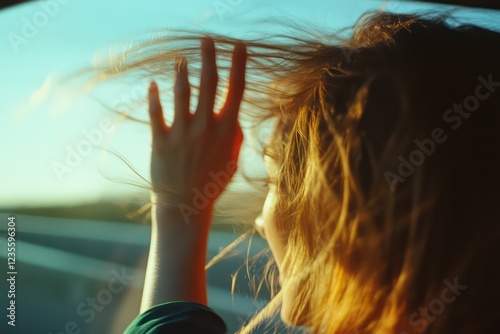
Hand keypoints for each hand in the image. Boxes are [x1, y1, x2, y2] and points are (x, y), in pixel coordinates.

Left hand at [148, 38, 246, 213]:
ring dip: (181, 71)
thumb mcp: (232, 160)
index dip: (238, 65)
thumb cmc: (212, 184)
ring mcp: (182, 133)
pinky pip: (156, 113)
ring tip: (180, 58)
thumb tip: (233, 117)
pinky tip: (153, 84)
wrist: (186, 207)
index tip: (238, 46)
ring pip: (182, 92)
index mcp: (226, 130)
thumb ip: (234, 136)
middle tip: (206, 40)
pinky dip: (153, 97)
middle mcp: (205, 127)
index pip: (235, 90)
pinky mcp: (161, 141)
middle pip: (208, 83)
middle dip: (209, 57)